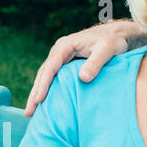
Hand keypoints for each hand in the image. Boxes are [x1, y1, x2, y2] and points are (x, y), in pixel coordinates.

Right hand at [25, 20, 141, 115]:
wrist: (117, 33)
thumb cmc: (113, 41)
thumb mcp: (107, 50)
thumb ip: (95, 63)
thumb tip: (83, 78)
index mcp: (66, 46)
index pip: (50, 67)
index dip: (43, 84)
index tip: (39, 100)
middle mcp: (59, 50)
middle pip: (43, 73)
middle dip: (35, 93)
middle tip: (29, 112)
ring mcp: (61, 57)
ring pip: (45, 76)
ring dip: (37, 93)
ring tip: (31, 112)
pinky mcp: (65, 63)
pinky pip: (52, 77)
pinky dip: (46, 90)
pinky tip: (44, 103)